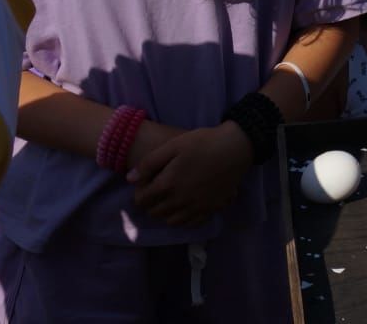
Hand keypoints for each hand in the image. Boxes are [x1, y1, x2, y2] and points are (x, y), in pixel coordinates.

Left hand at [128, 121, 252, 226]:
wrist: (235, 148)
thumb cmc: (203, 142)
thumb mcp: (173, 145)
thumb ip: (149, 163)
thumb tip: (130, 179)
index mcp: (167, 185)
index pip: (142, 200)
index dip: (139, 193)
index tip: (144, 185)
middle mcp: (180, 201)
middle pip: (155, 212)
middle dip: (151, 204)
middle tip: (156, 191)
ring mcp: (196, 208)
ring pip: (172, 221)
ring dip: (166, 213)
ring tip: (170, 200)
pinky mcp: (211, 209)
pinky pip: (192, 223)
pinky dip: (184, 219)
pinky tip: (186, 207)